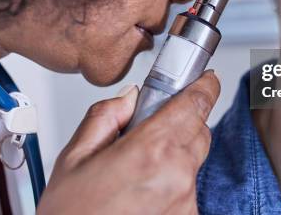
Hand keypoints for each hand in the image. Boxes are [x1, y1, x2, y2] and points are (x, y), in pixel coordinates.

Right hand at [37, 70, 219, 214]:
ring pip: (193, 160)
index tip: (206, 79)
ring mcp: (185, 202)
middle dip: (182, 121)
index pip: (195, 104)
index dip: (203, 86)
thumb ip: (105, 117)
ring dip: (175, 155)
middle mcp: (177, 176)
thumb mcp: (74, 158)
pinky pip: (188, 187)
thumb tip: (130, 97)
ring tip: (137, 170)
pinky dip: (173, 182)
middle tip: (150, 129)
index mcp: (150, 150)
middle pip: (198, 130)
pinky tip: (142, 191)